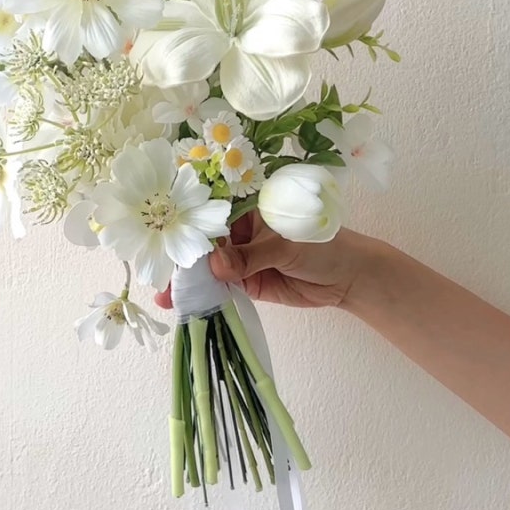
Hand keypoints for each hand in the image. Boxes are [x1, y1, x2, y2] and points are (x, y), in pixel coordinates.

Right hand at [154, 212, 372, 309]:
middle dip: (182, 256)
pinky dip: (203, 294)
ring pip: (207, 266)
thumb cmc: (323, 245)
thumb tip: (215, 265)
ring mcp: (240, 256)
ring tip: (167, 295)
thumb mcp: (286, 245)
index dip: (187, 220)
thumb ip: (250, 256)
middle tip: (160, 273)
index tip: (165, 233)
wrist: (348, 277)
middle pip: (203, 240)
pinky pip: (219, 286)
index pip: (211, 209)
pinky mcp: (245, 281)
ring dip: (187, 280)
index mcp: (248, 206)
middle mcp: (239, 228)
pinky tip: (184, 303)